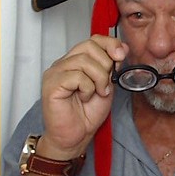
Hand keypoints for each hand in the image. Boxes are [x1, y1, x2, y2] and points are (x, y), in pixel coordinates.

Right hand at [39, 36, 126, 154]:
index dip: (110, 44)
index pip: (93, 40)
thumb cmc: (87, 113)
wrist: (76, 136)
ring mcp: (55, 73)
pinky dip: (88, 88)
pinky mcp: (51, 85)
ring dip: (99, 78)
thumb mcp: (107, 84)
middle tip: (106, 83)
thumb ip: (112, 66)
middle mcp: (63, 63)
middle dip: (106, 64)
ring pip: (84, 60)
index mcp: (75, 61)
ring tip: (97, 92)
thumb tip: (123, 47)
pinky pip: (77, 76)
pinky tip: (85, 97)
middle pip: (89, 45)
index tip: (121, 56)